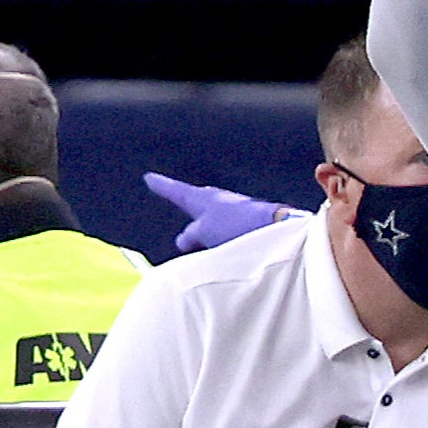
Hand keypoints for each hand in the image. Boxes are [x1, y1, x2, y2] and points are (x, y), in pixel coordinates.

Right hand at [142, 172, 289, 252]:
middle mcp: (219, 200)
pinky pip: (228, 230)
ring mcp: (235, 211)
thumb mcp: (203, 232)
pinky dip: (222, 237)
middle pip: (197, 202)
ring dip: (206, 228)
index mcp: (203, 198)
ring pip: (213, 219)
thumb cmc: (239, 225)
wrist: (277, 230)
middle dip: (188, 204)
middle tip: (175, 199)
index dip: (163, 186)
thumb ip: (190, 235)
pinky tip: (223, 250)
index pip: (176, 191)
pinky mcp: (250, 224)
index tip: (150, 178)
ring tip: (199, 242)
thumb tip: (183, 240)